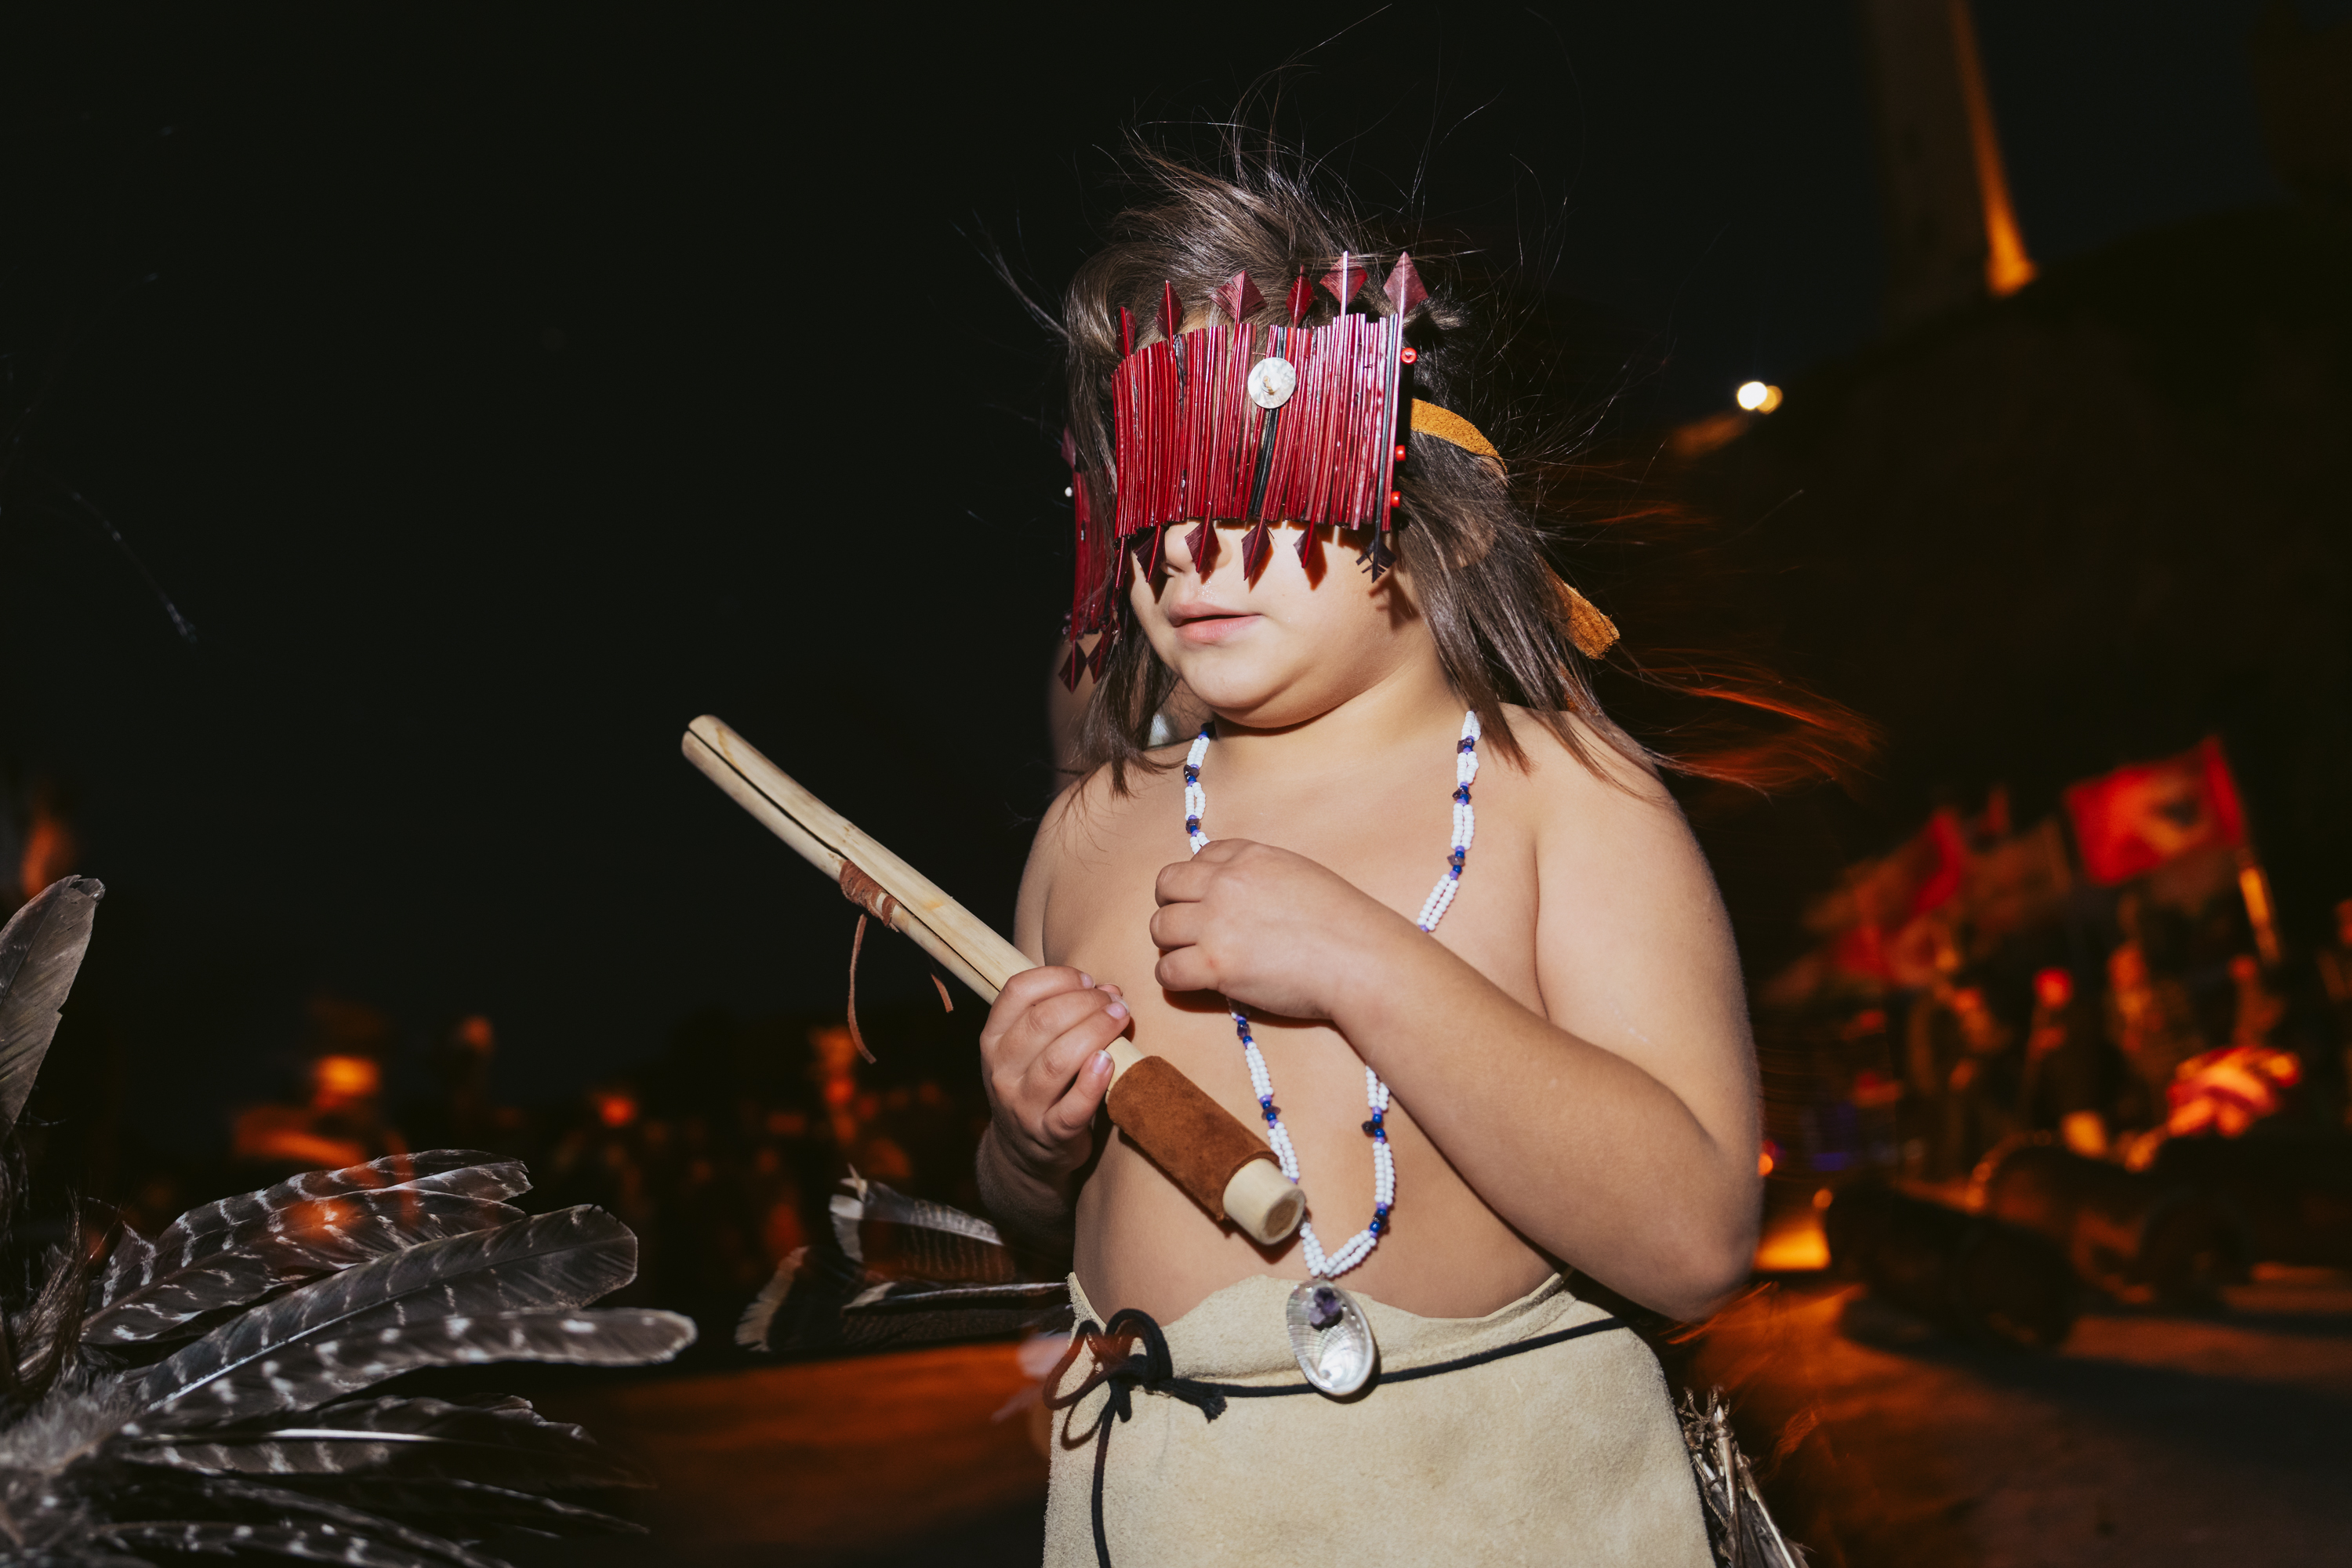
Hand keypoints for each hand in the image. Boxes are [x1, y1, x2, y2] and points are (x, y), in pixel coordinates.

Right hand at [978, 966, 1127, 1183]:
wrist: (1024, 1152)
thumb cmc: (1036, 1084)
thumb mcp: (1028, 1048)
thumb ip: (1060, 1014)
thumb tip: (1108, 990)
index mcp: (994, 1039)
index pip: (1017, 992)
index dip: (1057, 978)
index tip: (1087, 979)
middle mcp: (1001, 1071)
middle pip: (1042, 1022)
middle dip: (1086, 1002)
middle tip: (1115, 1002)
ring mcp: (1023, 1105)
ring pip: (1057, 1060)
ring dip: (1095, 1032)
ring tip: (1120, 1019)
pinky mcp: (1050, 1134)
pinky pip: (1073, 1107)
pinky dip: (1093, 1082)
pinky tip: (1109, 1062)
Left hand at [1150, 839, 1405, 1019]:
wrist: (1360, 959)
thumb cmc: (1344, 923)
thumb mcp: (1301, 875)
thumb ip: (1263, 876)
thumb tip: (1243, 895)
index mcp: (1249, 857)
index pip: (1199, 858)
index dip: (1198, 882)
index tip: (1208, 901)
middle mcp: (1226, 883)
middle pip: (1167, 886)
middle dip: (1173, 907)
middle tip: (1189, 930)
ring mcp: (1216, 923)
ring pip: (1160, 927)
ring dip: (1171, 943)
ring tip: (1192, 957)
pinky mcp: (1214, 965)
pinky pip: (1167, 970)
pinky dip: (1175, 978)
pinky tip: (1195, 982)